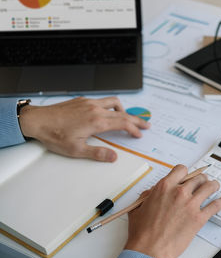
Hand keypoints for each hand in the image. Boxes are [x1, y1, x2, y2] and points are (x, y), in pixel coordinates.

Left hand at [18, 97, 149, 161]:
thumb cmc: (54, 135)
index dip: (134, 129)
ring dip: (124, 110)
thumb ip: (97, 153)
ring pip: (114, 102)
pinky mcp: (82, 100)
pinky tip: (108, 112)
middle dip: (136, 119)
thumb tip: (114, 156)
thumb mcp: (76, 150)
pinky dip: (111, 106)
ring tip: (128, 117)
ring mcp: (89, 103)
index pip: (122, 123)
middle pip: (123, 112)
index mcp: (96, 122)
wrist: (37, 120)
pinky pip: (102, 100)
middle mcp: (95, 109)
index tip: (139, 134)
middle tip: (145, 125)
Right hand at [124, 165, 220, 257]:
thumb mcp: (140, 207)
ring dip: (213, 185)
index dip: (186, 172)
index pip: (181, 170)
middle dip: (201, 179)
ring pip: (209, 187)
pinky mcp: (199, 218)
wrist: (149, 249)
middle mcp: (179, 192)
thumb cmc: (143, 232)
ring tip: (215, 186)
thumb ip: (148, 196)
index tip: (188, 175)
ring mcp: (191, 204)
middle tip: (203, 181)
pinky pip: (216, 206)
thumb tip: (153, 192)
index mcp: (164, 187)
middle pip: (197, 178)